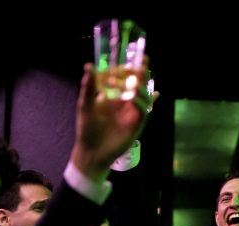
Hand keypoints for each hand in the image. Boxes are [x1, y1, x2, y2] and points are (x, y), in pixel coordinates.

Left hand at [71, 58, 154, 183]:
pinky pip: (145, 111)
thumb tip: (88, 66)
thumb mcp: (85, 105)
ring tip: (140, 77)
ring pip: (141, 96)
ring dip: (142, 86)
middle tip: (143, 61)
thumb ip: (89, 86)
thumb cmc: (87, 128)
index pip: (122, 80)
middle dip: (140, 74)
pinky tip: (153, 95)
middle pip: (135, 86)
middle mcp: (123, 104)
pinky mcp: (136, 123)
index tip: (128, 61)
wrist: (93, 150)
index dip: (126, 71)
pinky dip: (147, 102)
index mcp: (112, 98)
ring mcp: (131, 113)